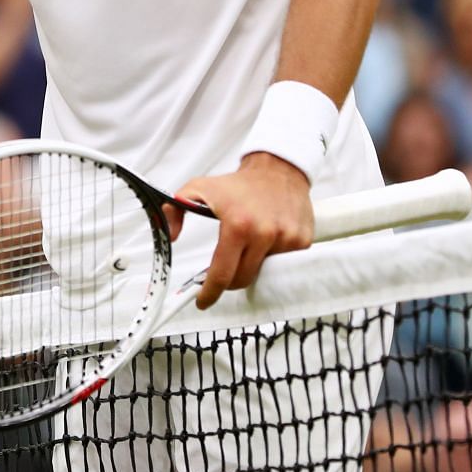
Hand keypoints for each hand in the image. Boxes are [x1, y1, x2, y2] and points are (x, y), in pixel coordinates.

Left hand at [167, 153, 313, 309]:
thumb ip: (174, 210)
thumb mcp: (197, 189)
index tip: (203, 301)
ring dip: (251, 265)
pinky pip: (282, 263)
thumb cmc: (237, 183)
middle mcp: (265, 234)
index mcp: (238, 226)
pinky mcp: (302, 241)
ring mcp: (287, 239)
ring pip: (263, 271)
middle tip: (221, 273)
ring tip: (247, 246)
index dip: (210, 292)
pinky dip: (270, 258)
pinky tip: (265, 240)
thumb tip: (170, 236)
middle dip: (228, 281)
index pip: (222, 273)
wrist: (277, 170)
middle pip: (242, 279)